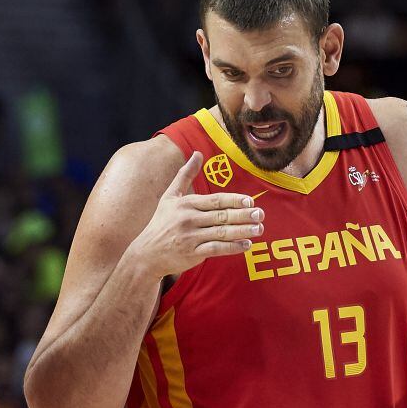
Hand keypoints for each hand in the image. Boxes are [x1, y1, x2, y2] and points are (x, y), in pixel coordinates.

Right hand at [127, 151, 263, 279]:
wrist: (146, 253)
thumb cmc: (161, 223)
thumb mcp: (169, 197)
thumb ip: (185, 175)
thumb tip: (197, 153)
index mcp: (186, 204)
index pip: (214, 201)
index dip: (234, 200)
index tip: (250, 201)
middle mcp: (188, 220)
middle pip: (221, 216)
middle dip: (243, 215)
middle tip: (260, 214)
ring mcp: (190, 238)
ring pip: (221, 233)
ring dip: (242, 231)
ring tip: (258, 229)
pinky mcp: (192, 254)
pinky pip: (216, 249)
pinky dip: (232, 247)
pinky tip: (246, 245)